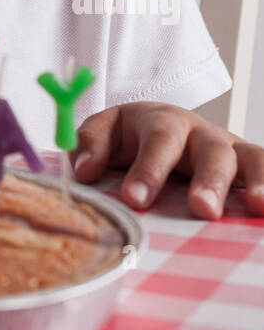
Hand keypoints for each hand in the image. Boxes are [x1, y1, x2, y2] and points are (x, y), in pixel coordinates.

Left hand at [70, 101, 263, 219]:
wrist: (162, 126)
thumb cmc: (131, 136)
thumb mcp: (105, 131)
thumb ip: (90, 145)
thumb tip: (84, 171)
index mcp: (162, 120)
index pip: (158, 139)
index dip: (148, 168)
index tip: (135, 199)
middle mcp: (201, 133)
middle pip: (210, 149)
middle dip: (207, 179)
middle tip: (201, 208)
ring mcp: (230, 149)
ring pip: (249, 158)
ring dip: (254, 180)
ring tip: (255, 206)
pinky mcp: (249, 167)